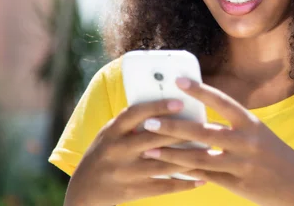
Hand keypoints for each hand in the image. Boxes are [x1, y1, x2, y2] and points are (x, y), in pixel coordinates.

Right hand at [64, 99, 204, 205]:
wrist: (83, 191)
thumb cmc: (103, 154)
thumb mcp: (109, 134)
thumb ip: (131, 122)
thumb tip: (163, 106)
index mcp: (112, 131)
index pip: (135, 114)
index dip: (157, 106)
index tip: (179, 102)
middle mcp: (117, 150)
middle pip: (154, 138)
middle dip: (181, 132)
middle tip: (204, 126)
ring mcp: (125, 172)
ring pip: (164, 164)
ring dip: (189, 158)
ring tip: (210, 151)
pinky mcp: (133, 192)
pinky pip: (164, 187)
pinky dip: (184, 183)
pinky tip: (201, 178)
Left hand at [140, 78, 293, 205]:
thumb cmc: (272, 154)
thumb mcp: (258, 133)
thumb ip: (231, 126)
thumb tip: (197, 118)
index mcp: (251, 123)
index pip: (222, 101)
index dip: (199, 90)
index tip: (178, 80)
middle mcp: (247, 141)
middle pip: (203, 131)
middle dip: (173, 126)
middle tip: (148, 121)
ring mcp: (242, 164)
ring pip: (199, 157)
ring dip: (172, 153)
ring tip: (149, 148)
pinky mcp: (238, 185)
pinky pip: (206, 176)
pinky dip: (186, 172)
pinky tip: (168, 169)